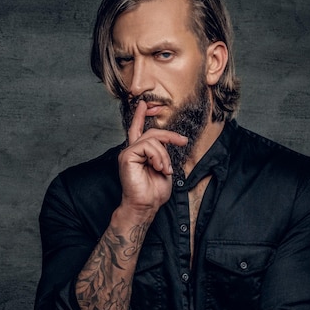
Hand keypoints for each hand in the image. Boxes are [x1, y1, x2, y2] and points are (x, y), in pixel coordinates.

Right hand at [117, 100, 187, 223]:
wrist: (145, 205)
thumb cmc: (154, 192)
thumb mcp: (164, 168)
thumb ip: (162, 154)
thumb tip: (167, 143)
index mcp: (138, 154)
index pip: (138, 130)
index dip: (140, 117)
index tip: (144, 104)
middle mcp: (131, 151)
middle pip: (151, 132)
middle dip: (169, 135)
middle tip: (182, 142)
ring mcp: (128, 153)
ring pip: (152, 139)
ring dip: (164, 155)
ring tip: (165, 169)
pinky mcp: (127, 156)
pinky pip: (147, 146)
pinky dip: (158, 156)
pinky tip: (158, 167)